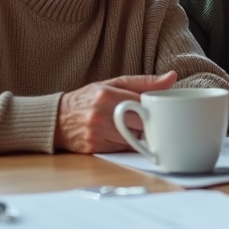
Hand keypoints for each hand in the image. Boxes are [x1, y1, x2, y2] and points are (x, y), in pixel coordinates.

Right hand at [54, 72, 176, 153]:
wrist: (57, 119)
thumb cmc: (88, 99)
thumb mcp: (113, 84)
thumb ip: (143, 82)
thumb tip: (172, 77)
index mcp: (107, 95)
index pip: (143, 103)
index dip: (154, 109)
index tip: (160, 110)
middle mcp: (101, 115)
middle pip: (141, 124)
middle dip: (148, 124)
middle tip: (150, 121)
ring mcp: (97, 134)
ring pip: (134, 139)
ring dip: (139, 136)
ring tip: (133, 128)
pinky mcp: (95, 150)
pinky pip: (123, 151)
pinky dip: (128, 146)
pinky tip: (123, 138)